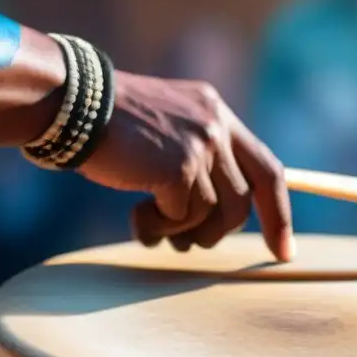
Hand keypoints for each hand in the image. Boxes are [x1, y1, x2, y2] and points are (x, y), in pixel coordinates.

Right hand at [78, 72, 294, 260]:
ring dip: (181, 230)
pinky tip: (137, 215)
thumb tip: (213, 217)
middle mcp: (215, 126)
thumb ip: (195, 158)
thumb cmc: (108, 125)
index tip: (284, 251)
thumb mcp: (164, 128)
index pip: (267, 169)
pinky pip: (183, 218)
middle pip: (242, 201)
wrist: (72, 104)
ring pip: (211, 214)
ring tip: (152, 225)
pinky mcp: (179, 168)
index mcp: (215, 113)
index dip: (278, 214)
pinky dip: (159, 226)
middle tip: (187, 243)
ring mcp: (200, 146)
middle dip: (217, 232)